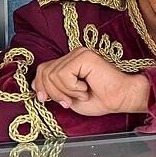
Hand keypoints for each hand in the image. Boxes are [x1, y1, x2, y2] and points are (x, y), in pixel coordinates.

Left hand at [31, 47, 150, 115]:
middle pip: (45, 71)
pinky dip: (72, 87)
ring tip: (81, 95)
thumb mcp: (69, 97)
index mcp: (70, 62)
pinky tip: (85, 88)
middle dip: (51, 92)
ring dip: (65, 91)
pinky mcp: (84, 56)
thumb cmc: (100, 99)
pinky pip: (64, 74)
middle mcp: (74, 54)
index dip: (39, 85)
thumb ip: (54, 90)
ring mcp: (79, 53)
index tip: (44, 100)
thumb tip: (35, 86)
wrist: (120, 99)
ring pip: (53, 74)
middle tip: (67, 103)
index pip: (44, 68)